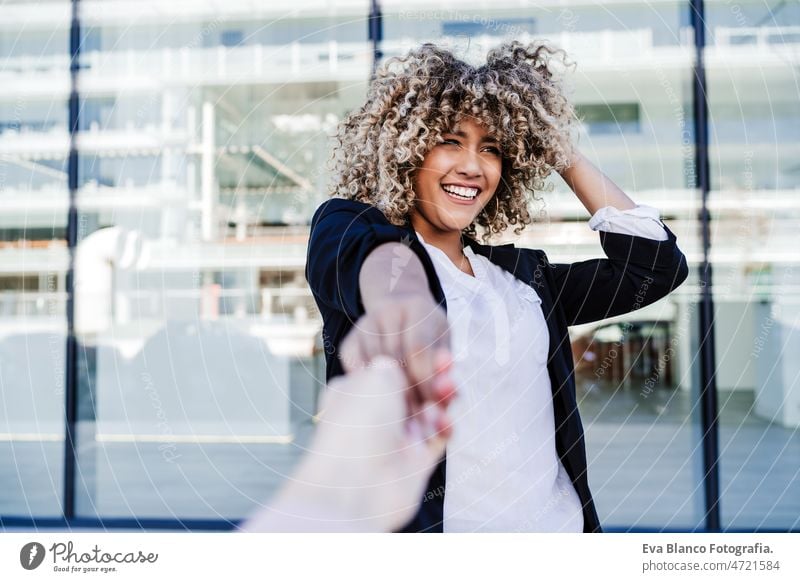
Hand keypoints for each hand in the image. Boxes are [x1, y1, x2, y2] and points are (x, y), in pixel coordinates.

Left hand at [239, 356, 455, 531]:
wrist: (355, 484)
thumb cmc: (358, 424)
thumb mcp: (376, 375)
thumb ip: (395, 365)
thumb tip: (403, 369)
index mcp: (356, 391)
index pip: (389, 370)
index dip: (412, 358)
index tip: (431, 348)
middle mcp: (374, 416)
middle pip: (413, 390)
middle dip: (432, 376)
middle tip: (446, 364)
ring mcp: (395, 440)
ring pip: (429, 412)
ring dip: (441, 399)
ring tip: (448, 388)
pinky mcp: (414, 463)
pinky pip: (437, 438)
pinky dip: (444, 426)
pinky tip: (443, 419)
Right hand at [339, 293, 453, 418]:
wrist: (400, 309)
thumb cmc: (428, 333)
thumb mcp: (443, 343)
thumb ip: (445, 369)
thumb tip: (453, 396)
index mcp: (417, 308)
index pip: (417, 348)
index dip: (425, 380)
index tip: (432, 404)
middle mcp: (387, 311)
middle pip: (394, 358)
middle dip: (408, 391)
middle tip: (418, 415)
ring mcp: (365, 325)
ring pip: (373, 365)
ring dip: (389, 394)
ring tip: (404, 414)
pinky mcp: (349, 340)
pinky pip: (354, 368)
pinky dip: (367, 387)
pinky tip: (382, 401)